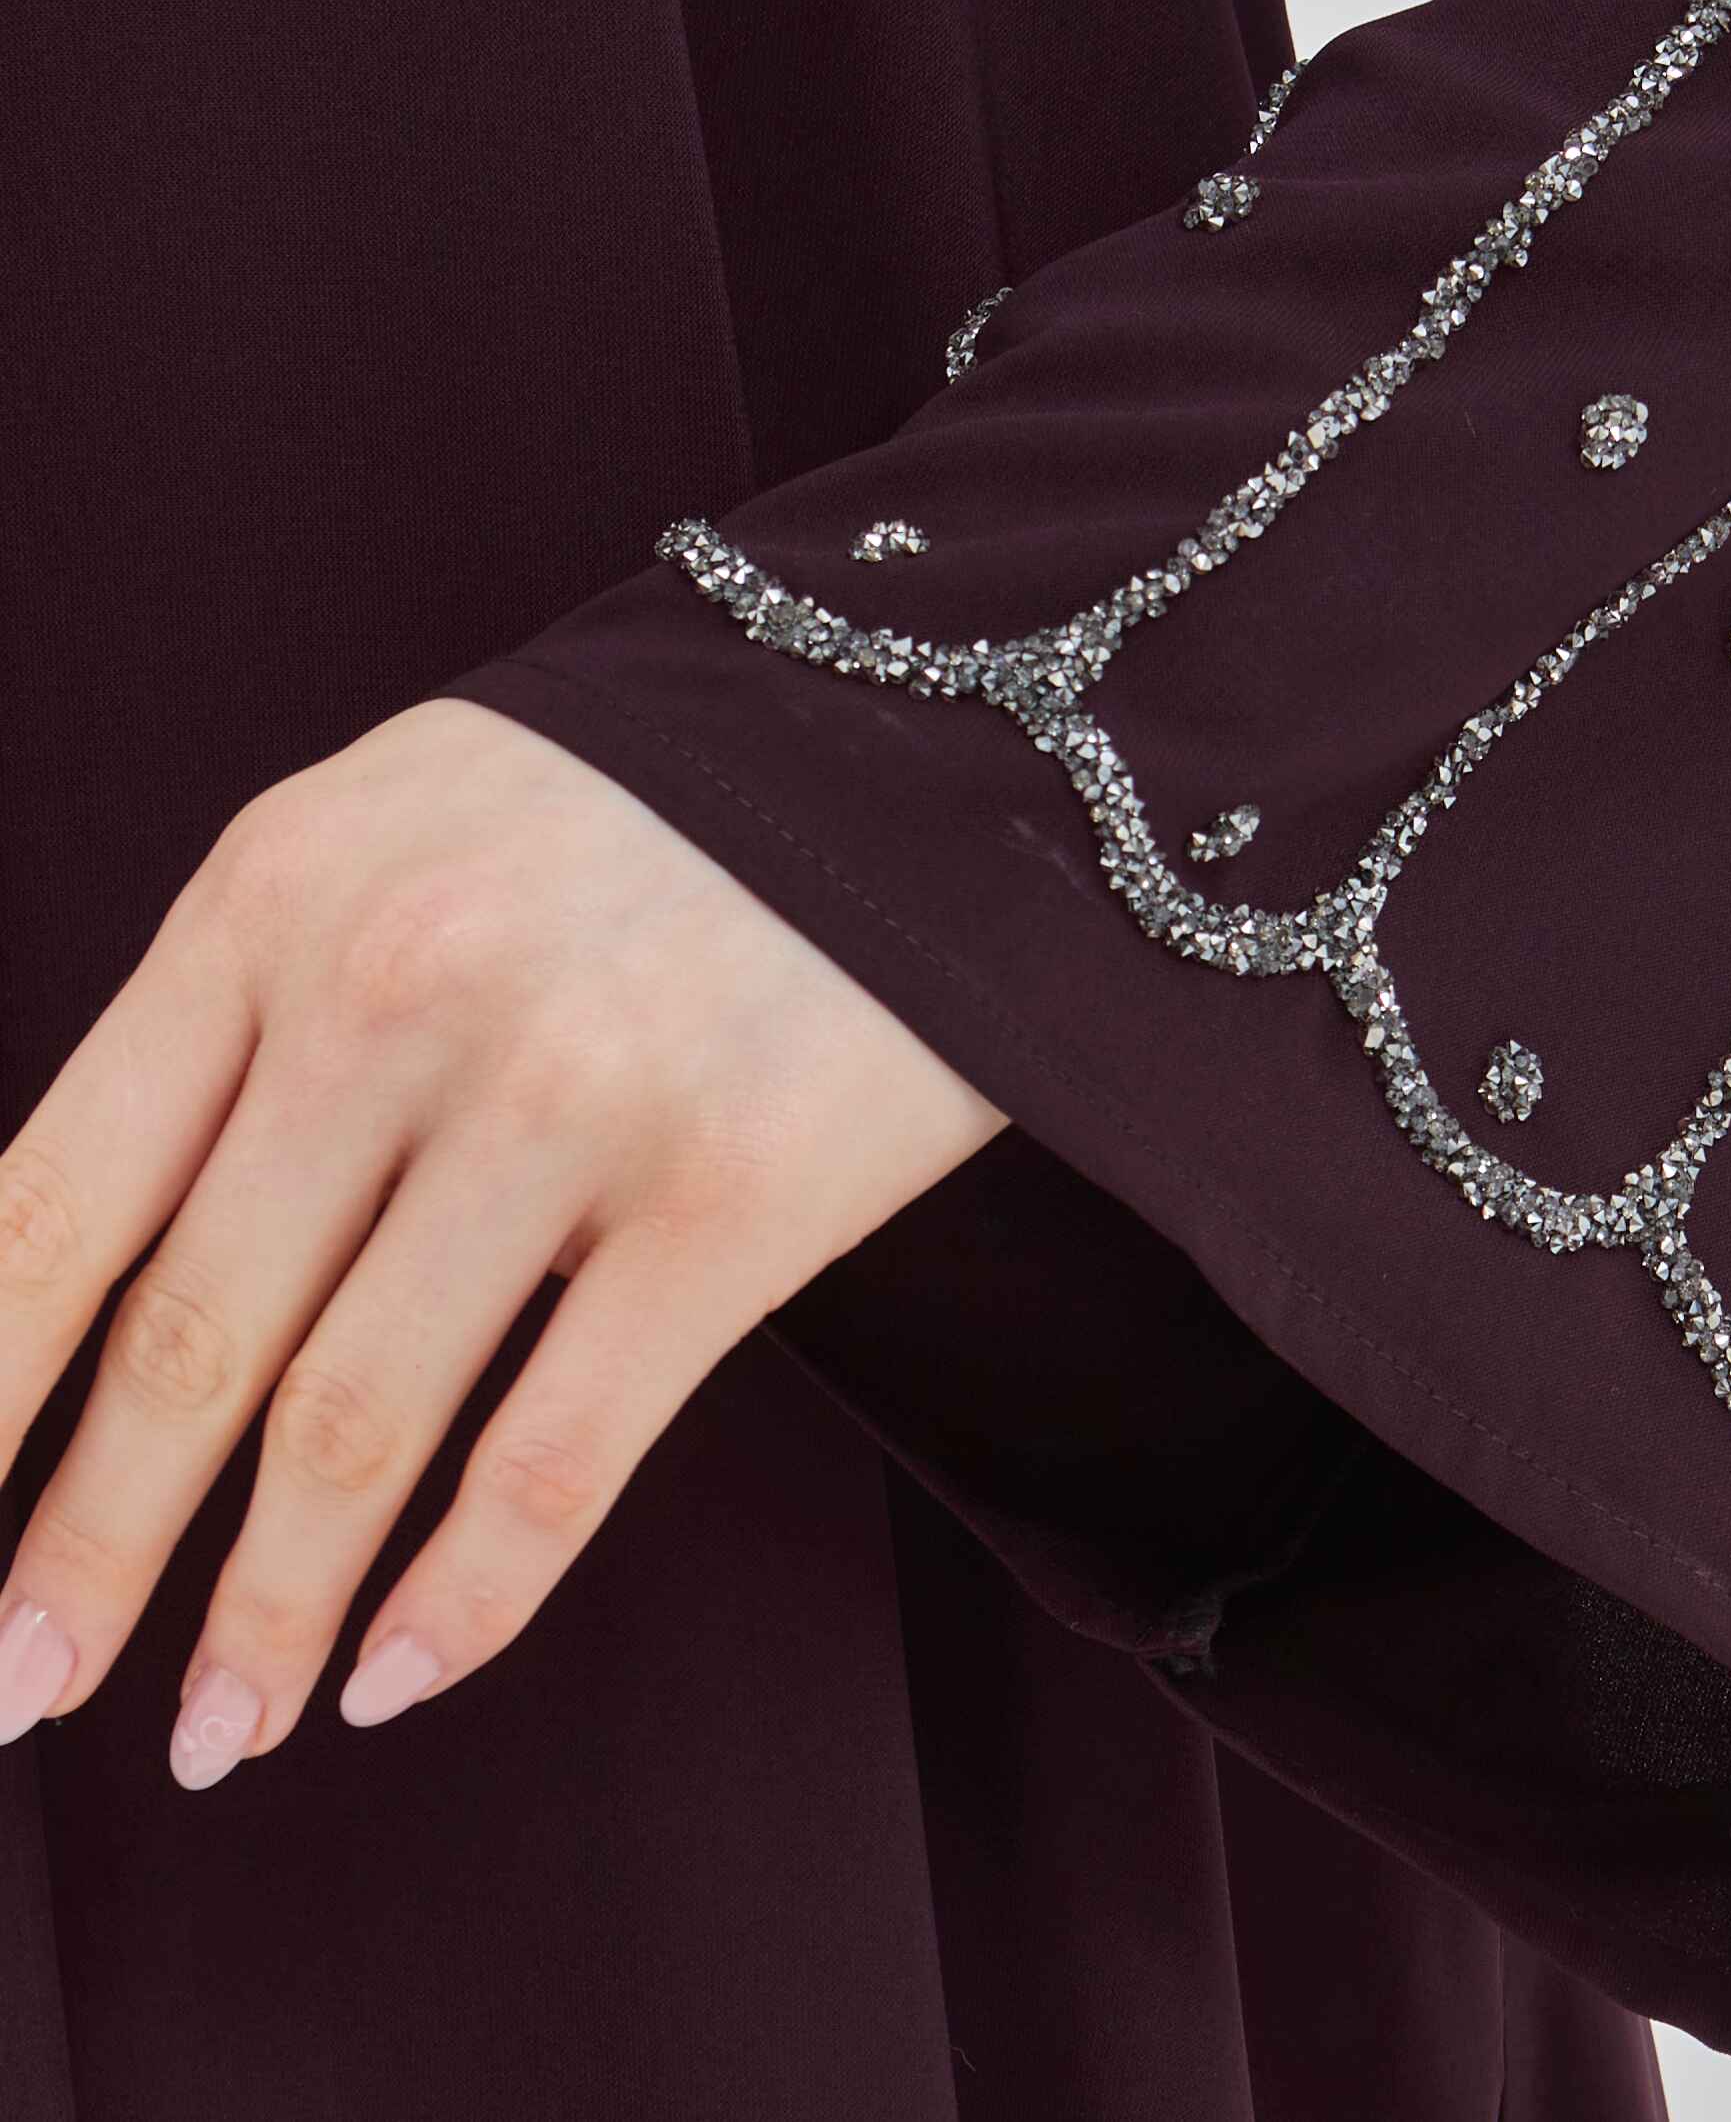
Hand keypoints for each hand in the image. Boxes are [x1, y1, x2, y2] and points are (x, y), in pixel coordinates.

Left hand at [0, 696, 1006, 1786]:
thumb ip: (248, 1011)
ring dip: (263, 1619)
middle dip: (89, 1558)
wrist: (930, 717)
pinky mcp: (729, 1195)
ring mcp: (565, 1097)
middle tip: (30, 1684)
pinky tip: (401, 1672)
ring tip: (226, 1723)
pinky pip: (554, 1458)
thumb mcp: (392, 831)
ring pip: (354, 1429)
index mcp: (277, 898)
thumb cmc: (641, 796)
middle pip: (190, 1347)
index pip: (51, 1208)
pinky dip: (461, 1602)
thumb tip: (100, 1282)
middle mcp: (396, 992)